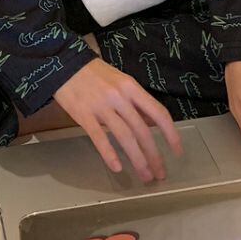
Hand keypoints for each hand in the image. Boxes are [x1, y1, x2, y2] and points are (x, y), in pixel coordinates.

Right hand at [53, 58, 182, 183]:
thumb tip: (153, 122)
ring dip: (137, 160)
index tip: (177, 151)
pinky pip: (99, 138)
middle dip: (154, 155)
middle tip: (160, 174)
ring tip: (144, 175)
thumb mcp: (121, 80)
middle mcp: (119, 98)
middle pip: (142, 131)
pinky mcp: (83, 115)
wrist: (63, 64)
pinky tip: (117, 168)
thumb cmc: (94, 73)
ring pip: (125, 137)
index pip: (158, 113)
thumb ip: (136, 101)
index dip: (170, 134)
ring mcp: (101, 107)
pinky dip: (109, 154)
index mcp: (131, 87)